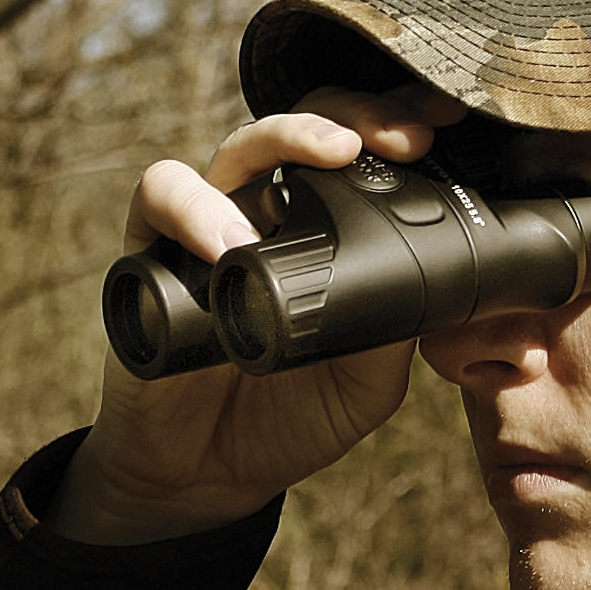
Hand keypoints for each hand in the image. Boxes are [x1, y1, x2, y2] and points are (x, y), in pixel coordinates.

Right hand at [46, 85, 468, 543]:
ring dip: (287, 137)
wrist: (206, 477)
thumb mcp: (367, 386)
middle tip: (397, 136)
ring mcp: (206, 229)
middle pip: (304, 127)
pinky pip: (160, 194)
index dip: (394, 123)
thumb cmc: (286, 421)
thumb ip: (394, 333)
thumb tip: (432, 279)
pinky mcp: (149, 252)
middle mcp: (263, 217)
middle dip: (354, 113)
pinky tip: (231, 246)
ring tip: (334, 159)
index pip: (356, 152)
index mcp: (320, 234)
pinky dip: (195, 206)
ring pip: (238, 145)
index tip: (441, 123)